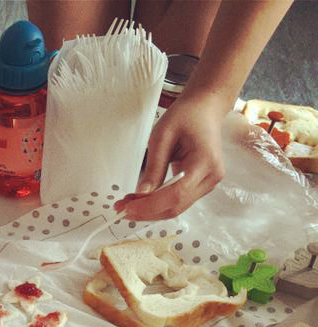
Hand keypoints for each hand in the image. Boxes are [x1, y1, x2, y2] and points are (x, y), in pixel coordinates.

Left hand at [114, 91, 226, 220]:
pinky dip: (158, 203)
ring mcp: (207, 183)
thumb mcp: (162, 136)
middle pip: (175, 207)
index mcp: (205, 162)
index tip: (128, 208)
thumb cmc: (187, 116)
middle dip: (146, 211)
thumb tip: (141, 194)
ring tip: (128, 204)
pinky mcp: (200, 186)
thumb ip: (153, 168)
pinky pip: (177, 201)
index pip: (176, 195)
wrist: (204, 108)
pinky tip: (142, 200)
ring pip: (175, 208)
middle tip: (122, 209)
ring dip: (150, 210)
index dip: (150, 205)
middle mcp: (210, 177)